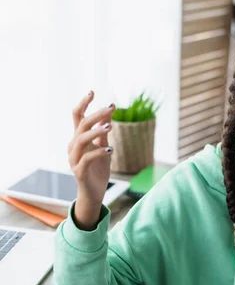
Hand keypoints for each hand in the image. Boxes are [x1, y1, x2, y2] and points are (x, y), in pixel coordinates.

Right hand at [68, 91, 114, 228]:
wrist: (94, 192)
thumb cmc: (98, 169)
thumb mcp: (103, 146)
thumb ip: (103, 130)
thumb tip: (109, 112)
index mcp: (78, 139)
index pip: (77, 117)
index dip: (83, 104)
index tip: (92, 91)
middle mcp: (73, 146)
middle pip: (82, 125)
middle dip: (96, 114)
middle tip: (111, 106)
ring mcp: (74, 158)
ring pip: (81, 140)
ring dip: (96, 131)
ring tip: (110, 126)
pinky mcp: (79, 171)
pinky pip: (87, 158)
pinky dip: (99, 152)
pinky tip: (110, 149)